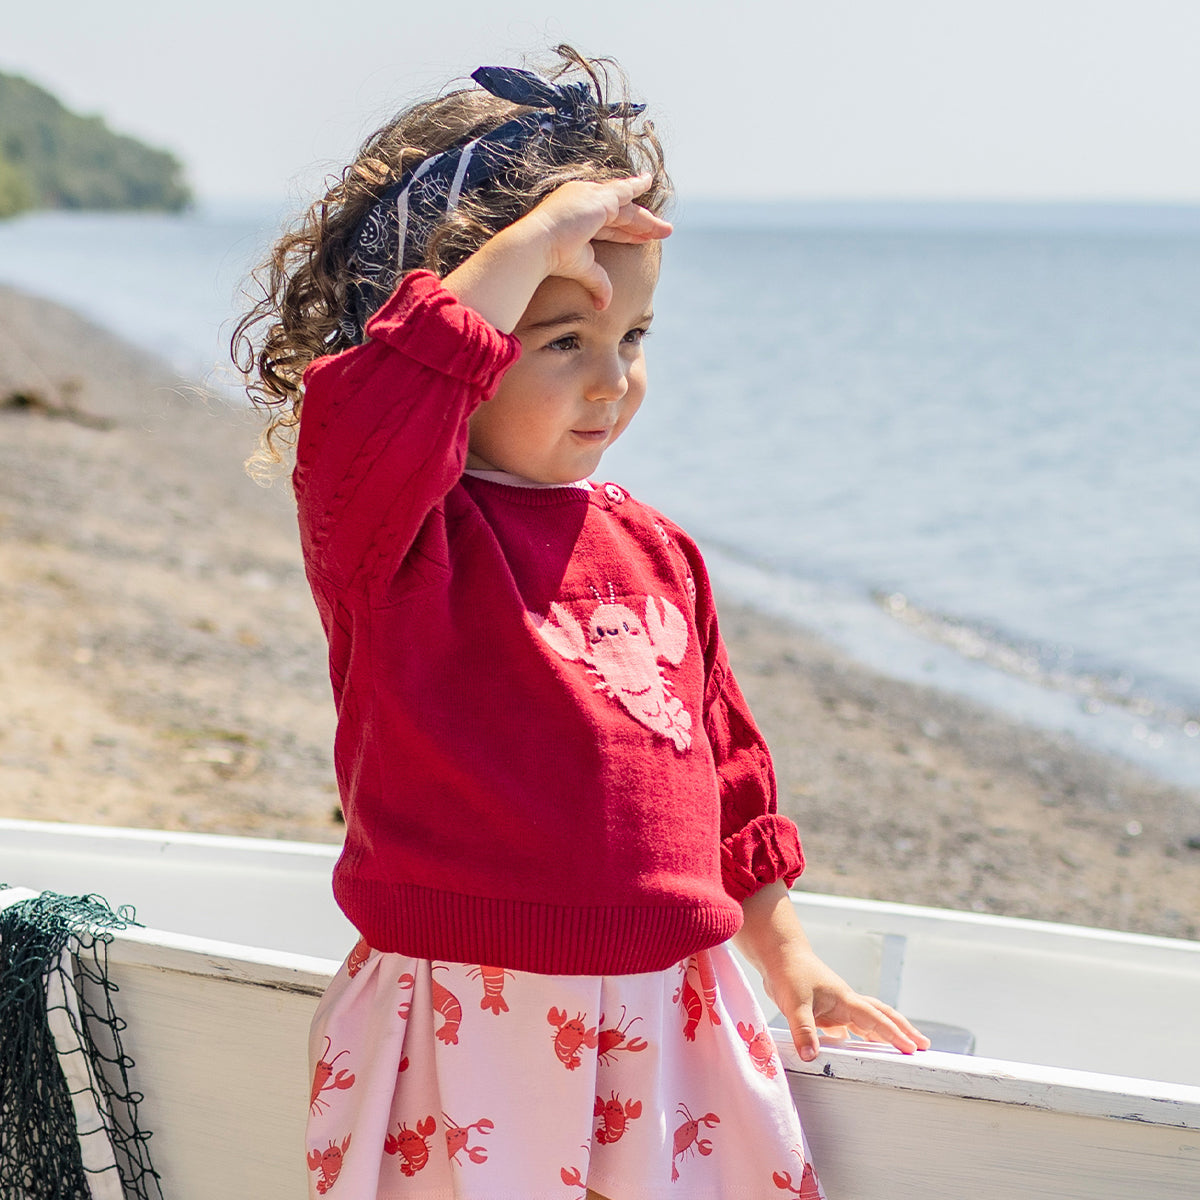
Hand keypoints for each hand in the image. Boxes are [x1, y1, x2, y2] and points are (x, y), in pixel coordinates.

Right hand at [523, 175, 673, 308]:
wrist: (536, 246)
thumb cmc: (551, 260)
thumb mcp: (582, 269)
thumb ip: (597, 282)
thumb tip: (604, 305)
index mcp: (576, 218)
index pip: (607, 224)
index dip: (625, 231)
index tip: (639, 237)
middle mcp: (582, 202)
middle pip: (620, 214)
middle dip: (640, 224)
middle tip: (661, 233)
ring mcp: (590, 197)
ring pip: (627, 208)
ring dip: (647, 219)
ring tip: (666, 230)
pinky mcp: (599, 198)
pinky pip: (624, 191)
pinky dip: (637, 186)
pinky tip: (648, 182)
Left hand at [733, 882, 930, 1062]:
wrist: (777, 954)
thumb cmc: (789, 973)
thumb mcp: (794, 1003)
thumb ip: (803, 1030)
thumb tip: (811, 1058)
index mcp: (845, 1000)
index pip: (875, 1019)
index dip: (894, 1034)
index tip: (913, 1049)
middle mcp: (845, 1003)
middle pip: (881, 1016)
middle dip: (902, 1030)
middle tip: (924, 1046)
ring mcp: (836, 1006)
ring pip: (866, 1022)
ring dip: (883, 1034)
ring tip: (900, 1047)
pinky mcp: (824, 1010)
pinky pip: (847, 1026)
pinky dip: (857, 1037)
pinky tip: (856, 1048)